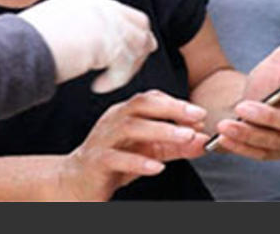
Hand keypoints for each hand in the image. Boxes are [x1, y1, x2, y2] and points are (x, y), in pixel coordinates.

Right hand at [20, 0, 157, 92]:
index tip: (124, 46)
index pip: (117, 11)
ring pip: (138, 43)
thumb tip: (73, 47)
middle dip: (140, 42)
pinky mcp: (111, 44)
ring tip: (114, 79)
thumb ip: (68, 30)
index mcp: (82, 1)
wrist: (21, 46)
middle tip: (137, 61)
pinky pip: (126, 65)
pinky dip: (116, 79)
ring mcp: (107, 24)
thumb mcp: (48, 26)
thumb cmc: (24, 41)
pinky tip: (100, 86)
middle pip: (137, 22)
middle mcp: (98, 7)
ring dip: (130, 64)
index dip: (123, 30)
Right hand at [58, 90, 208, 200]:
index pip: (150, 99)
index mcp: (124, 114)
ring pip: (130, 127)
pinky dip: (138, 161)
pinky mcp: (97, 161)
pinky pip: (116, 158)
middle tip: (196, 116)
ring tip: (184, 137)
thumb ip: (174, 146)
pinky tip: (157, 167)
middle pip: (140, 104)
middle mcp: (113, 121)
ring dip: (160, 130)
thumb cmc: (113, 162)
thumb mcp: (148, 152)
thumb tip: (202, 141)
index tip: (199, 114)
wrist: (76, 180)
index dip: (175, 103)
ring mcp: (103, 139)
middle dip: (171, 108)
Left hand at [215, 15, 279, 159]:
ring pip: (276, 142)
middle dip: (270, 117)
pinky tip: (223, 139)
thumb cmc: (271, 79)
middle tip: (243, 107)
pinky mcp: (279, 154)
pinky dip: (242, 147)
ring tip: (224, 125)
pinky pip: (261, 154)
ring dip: (249, 134)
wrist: (251, 102)